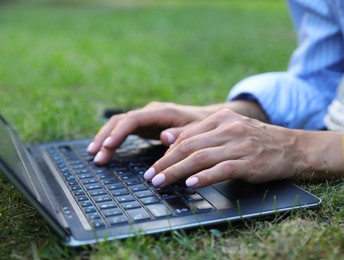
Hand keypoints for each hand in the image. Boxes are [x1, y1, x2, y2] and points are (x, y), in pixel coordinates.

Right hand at [87, 102, 217, 164]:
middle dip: (106, 137)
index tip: (108, 146)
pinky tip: (104, 150)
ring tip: (94, 154)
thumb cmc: (202, 125)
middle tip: (96, 155)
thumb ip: (181, 134)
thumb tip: (164, 137)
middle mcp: (150, 112)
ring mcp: (146, 118)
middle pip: (121, 121)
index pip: (133, 119)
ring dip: (105, 138)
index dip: (119, 132)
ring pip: (119, 124)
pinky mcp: (145, 125)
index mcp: (162, 112)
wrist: (207, 118)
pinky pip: (124, 130)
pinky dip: (113, 139)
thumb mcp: (196, 130)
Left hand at [144, 109, 301, 187]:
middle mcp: (228, 128)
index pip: (187, 135)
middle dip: (166, 163)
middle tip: (150, 176)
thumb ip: (198, 133)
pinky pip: (221, 169)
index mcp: (221, 118)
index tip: (154, 166)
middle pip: (189, 146)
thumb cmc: (255, 141)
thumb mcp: (227, 130)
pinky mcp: (249, 162)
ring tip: (160, 182)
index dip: (167, 152)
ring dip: (177, 171)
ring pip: (201, 158)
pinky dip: (204, 177)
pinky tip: (190, 184)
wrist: (291, 147)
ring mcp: (239, 145)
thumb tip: (166, 137)